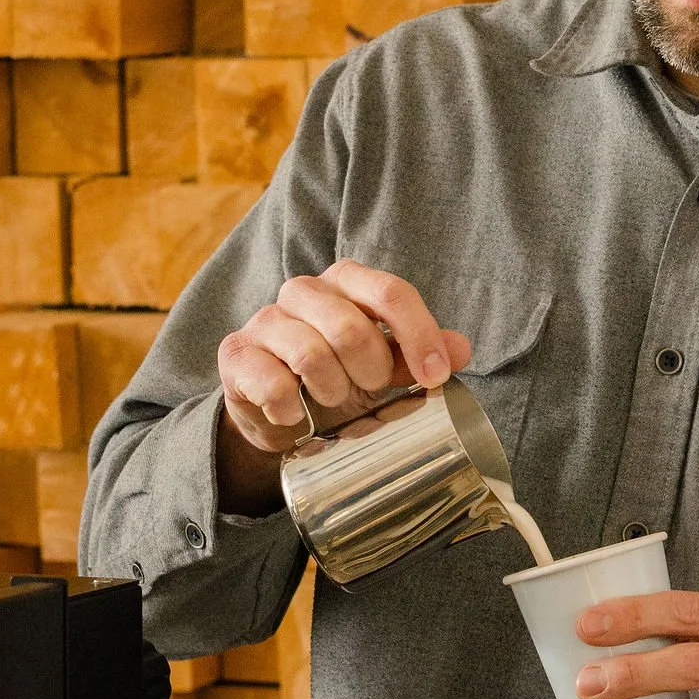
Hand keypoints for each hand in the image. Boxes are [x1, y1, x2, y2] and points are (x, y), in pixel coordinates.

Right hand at [214, 260, 471, 514]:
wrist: (280, 412)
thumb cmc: (339, 377)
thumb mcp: (384, 365)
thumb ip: (419, 352)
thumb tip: (462, 349)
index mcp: (346, 281)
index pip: (390, 292)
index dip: (419, 335)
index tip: (435, 377)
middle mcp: (302, 291)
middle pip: (350, 326)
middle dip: (371, 371)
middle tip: (371, 390)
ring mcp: (265, 321)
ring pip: (310, 354)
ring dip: (332, 390)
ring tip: (333, 402)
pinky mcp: (236, 355)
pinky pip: (270, 382)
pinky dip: (291, 409)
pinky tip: (297, 417)